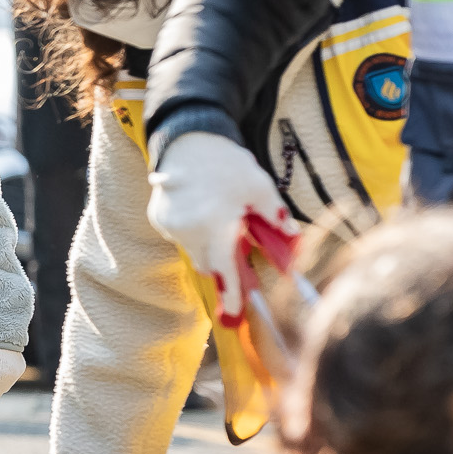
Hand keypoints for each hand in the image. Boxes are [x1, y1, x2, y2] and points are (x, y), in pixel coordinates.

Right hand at [148, 132, 290, 321]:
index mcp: (215, 226)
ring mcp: (169, 225)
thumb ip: (275, 216)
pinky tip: (203, 211)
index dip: (232, 295)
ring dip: (210, 246)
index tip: (235, 315)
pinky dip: (194, 233)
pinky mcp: (159, 218)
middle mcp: (188, 230)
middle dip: (225, 263)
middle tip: (241, 247)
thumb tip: (294, 237)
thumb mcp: (260, 187)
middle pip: (209, 264)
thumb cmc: (226, 162)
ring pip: (194, 252)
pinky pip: (180, 238)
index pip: (225, 271)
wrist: (187, 138)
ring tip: (222, 220)